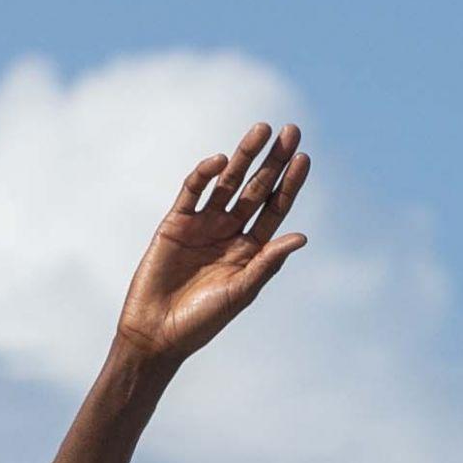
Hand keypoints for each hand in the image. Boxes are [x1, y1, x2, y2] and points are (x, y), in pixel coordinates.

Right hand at [114, 122, 310, 362]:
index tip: (304, 158)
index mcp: (250, 251)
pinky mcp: (175, 223)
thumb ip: (267, 263)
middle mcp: (229, 233)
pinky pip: (192, 192)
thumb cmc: (202, 321)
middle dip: (273, 161)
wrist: (157, 333)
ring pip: (227, 183)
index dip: (289, 184)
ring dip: (244, 157)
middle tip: (291, 131)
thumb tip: (302, 237)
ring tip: (261, 130)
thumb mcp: (240, 292)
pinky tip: (220, 161)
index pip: (275, 210)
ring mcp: (203, 225)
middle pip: (256, 189)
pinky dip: (204, 175)